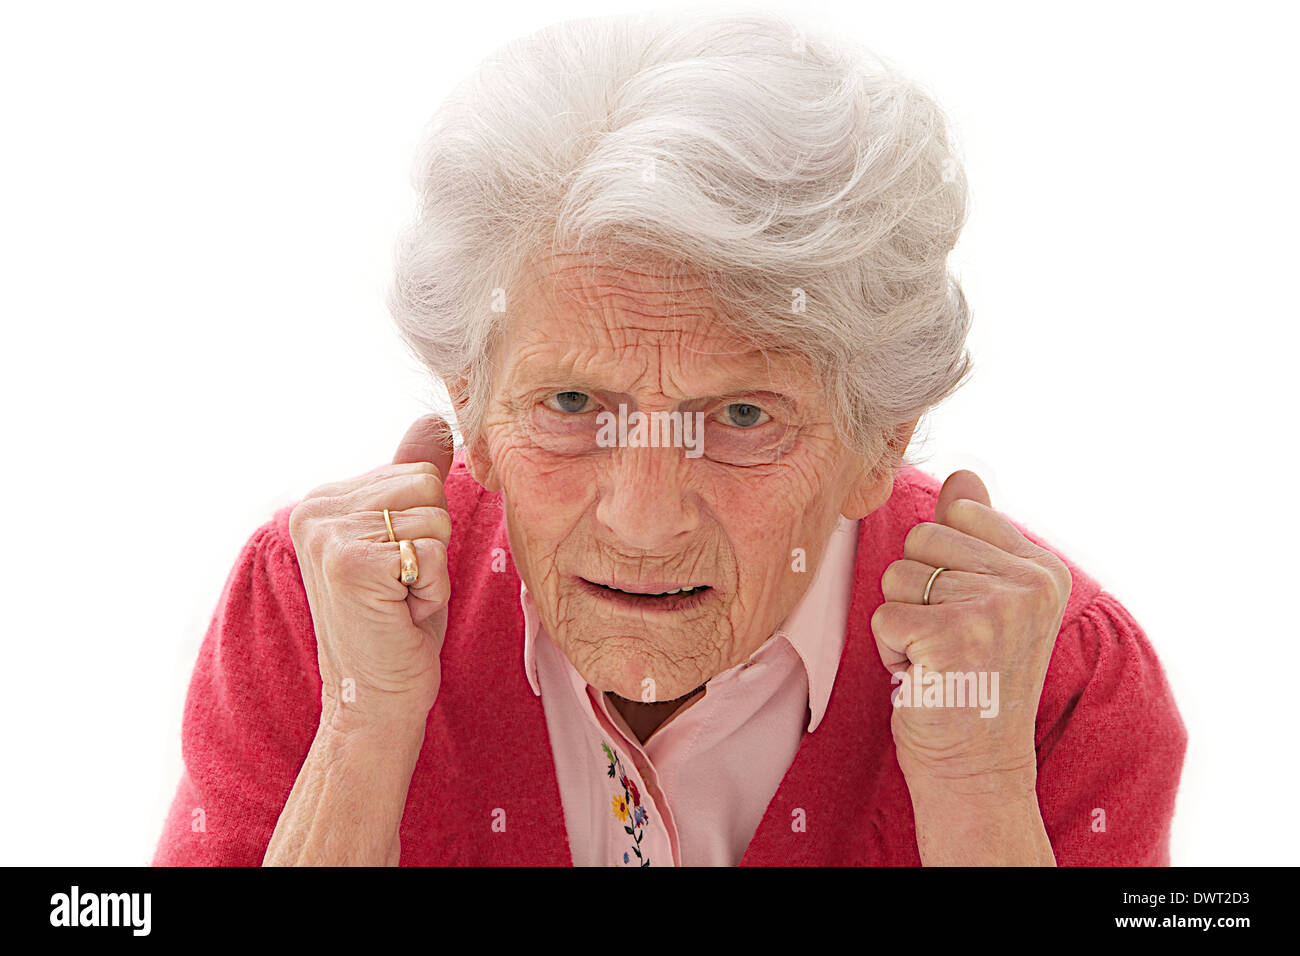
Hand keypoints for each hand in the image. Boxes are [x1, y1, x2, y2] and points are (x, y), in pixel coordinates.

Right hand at [288, 414, 455, 726]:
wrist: (375, 698)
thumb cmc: (396, 622)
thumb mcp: (407, 540)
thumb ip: (411, 478)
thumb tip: (434, 420)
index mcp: (324, 499)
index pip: (417, 471)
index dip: (425, 527)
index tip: (396, 568)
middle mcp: (315, 509)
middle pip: (427, 484)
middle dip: (433, 542)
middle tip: (402, 586)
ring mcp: (328, 535)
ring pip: (434, 515)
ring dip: (434, 567)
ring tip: (401, 599)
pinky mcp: (351, 564)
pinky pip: (432, 550)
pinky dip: (433, 588)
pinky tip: (403, 613)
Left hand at [871, 470, 1071, 795]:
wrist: (976, 770)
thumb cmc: (974, 683)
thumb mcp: (987, 601)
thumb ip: (976, 535)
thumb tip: (964, 474)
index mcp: (1043, 569)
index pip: (959, 514)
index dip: (944, 565)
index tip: (969, 616)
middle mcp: (1027, 584)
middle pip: (922, 539)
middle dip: (919, 592)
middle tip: (949, 644)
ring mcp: (991, 609)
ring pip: (898, 574)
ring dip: (903, 621)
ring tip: (937, 659)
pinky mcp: (949, 636)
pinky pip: (884, 613)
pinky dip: (891, 649)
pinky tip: (924, 676)